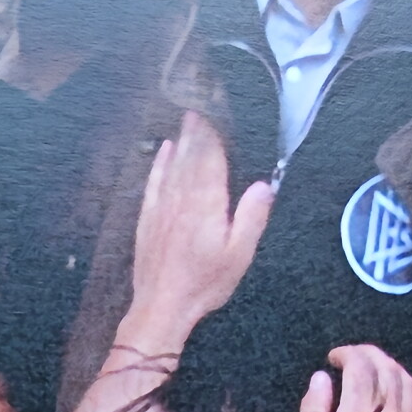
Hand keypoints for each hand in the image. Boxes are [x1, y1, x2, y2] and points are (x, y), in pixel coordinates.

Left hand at [125, 111, 273, 353]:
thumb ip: (252, 216)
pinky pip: (153, 182)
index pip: (210, 159)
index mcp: (206, 204)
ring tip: (186, 119)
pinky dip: (159, 163)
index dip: (213, 134)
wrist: (161, 306)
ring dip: (180, 141)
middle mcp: (181, 199)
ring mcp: (161, 208)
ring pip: (172, 165)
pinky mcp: (147, 219)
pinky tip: (163, 150)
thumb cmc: (203, 284)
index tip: (215, 111)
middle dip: (196, 130)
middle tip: (200, 105)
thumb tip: (264, 185)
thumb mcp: (239, 254)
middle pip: (190, 156)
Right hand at [300, 344, 411, 411]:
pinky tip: (384, 395)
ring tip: (370, 367)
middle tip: (350, 355)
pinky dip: (398, 390)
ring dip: (387, 367)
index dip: (346, 355)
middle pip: (386, 368)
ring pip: (405, 383)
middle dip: (367, 355)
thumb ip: (314, 408)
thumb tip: (322, 379)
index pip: (361, 367)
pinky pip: (411, 404)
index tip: (333, 358)